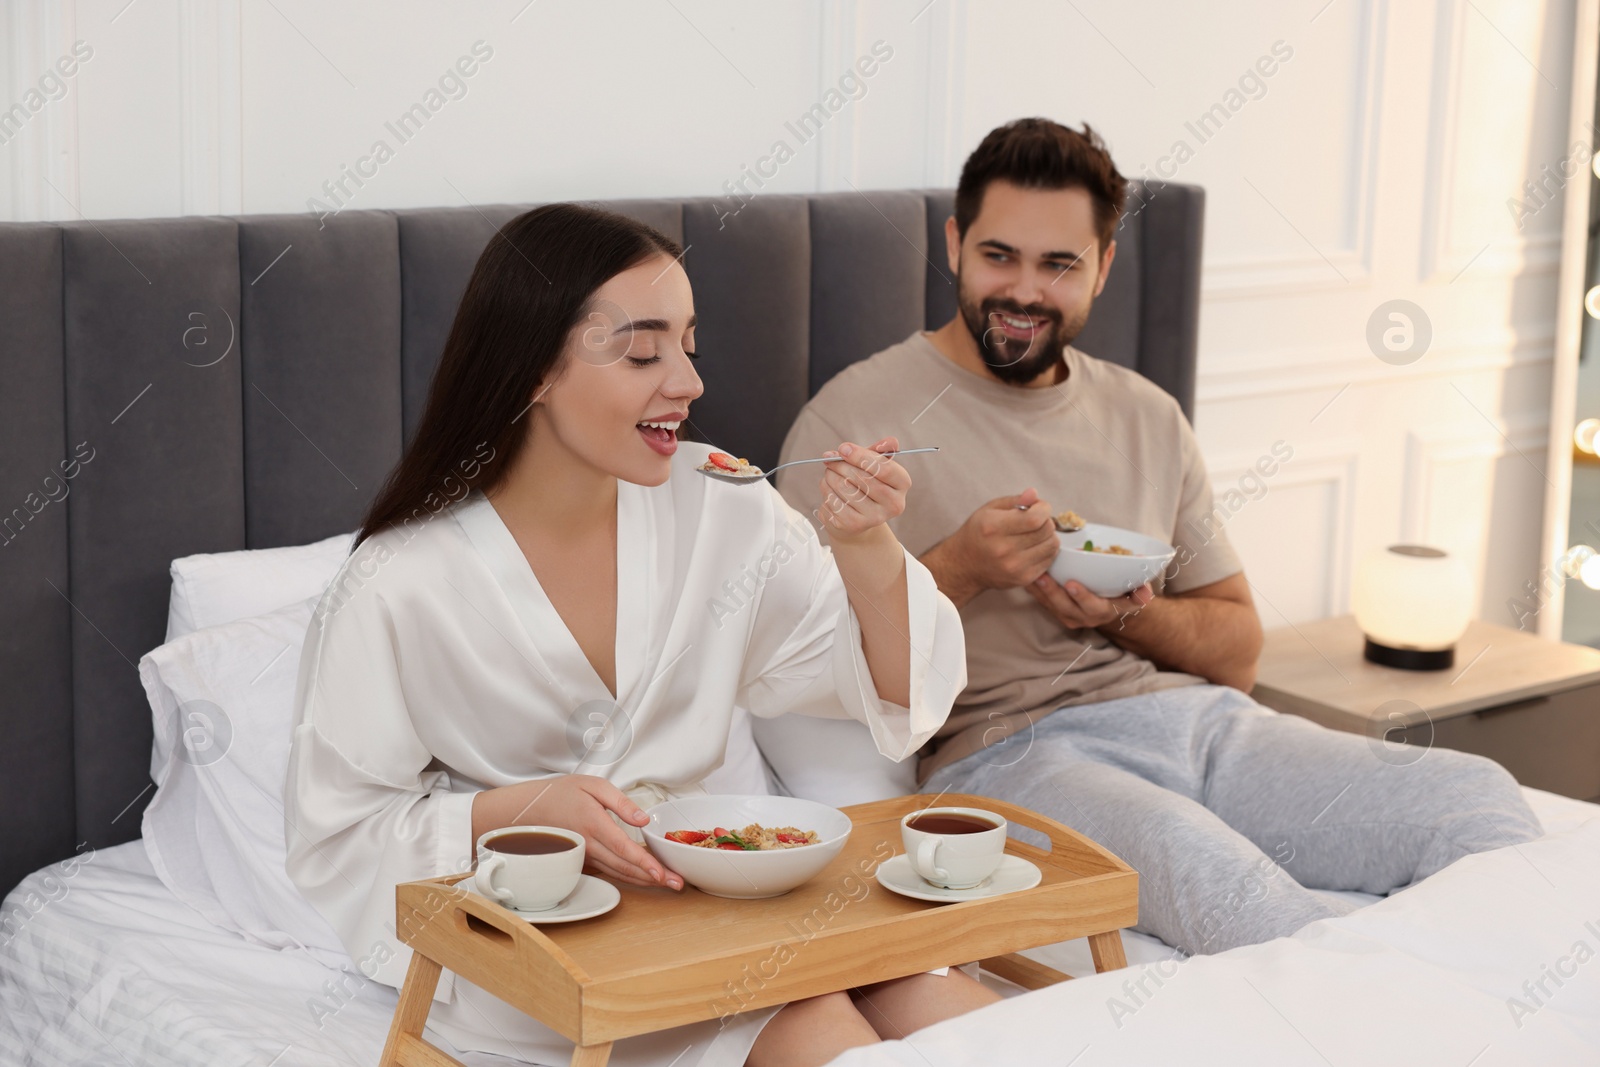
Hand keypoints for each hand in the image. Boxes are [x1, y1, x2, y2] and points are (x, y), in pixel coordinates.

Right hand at [475, 774, 682, 889]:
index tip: (661, 873)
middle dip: (652, 877)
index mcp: (593, 824)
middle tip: (678, 884)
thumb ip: (620, 802)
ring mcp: (585, 857)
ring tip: (667, 884)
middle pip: (625, 866)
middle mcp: (589, 845)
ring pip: (618, 873)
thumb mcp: (593, 785)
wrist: (527, 810)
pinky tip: (646, 879)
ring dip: (644, 881)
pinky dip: (629, 877)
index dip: (643, 862)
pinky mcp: (582, 862)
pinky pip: (609, 872)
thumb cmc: (562, 793)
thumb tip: (643, 819)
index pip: (623, 848)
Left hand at [815, 437, 909, 543]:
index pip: (883, 467)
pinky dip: (826, 491)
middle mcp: (894, 504)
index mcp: (903, 483)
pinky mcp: (854, 525)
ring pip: (844, 487)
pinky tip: (830, 490)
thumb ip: (880, 451)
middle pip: (862, 477)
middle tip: (829, 459)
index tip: (843, 448)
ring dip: (830, 476)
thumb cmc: (866, 484)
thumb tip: (890, 441)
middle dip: (840, 465)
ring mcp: (874, 517)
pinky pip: (833, 500)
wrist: (858, 517)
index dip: (860, 455)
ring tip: (830, 474)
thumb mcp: (874, 465)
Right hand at [925, 488, 1059, 601]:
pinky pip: (1049, 560)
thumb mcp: (989, 510)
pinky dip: (1046, 551)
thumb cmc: (977, 533)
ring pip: (1052, 546)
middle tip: (1036, 520)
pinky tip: (1033, 547)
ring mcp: (1014, 567)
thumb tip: (1034, 494)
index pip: (1035, 518)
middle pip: (1046, 531)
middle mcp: (1004, 549)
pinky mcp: (1023, 579)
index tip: (1040, 507)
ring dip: (1048, 536)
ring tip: (1035, 534)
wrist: (964, 565)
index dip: (1044, 509)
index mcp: (994, 528)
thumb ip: (1014, 500)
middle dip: (1046, 521)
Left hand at [1028, 573, 1153, 629]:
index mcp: (1103, 611)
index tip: (1072, 584)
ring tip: (1030, 575)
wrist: (1108, 607)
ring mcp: (1067, 615)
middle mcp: (1083, 617)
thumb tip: (1146, 592)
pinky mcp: (1054, 610)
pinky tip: (1024, 575)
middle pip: (1065, 608)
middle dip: (1053, 593)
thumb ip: (1140, 592)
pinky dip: (1033, 589)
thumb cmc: (1121, 594)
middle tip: (1043, 577)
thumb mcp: (1134, 594)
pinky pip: (1041, 601)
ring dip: (1039, 591)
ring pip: (1050, 605)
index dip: (1083, 597)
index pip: (1093, 608)